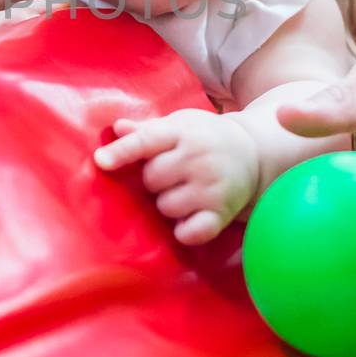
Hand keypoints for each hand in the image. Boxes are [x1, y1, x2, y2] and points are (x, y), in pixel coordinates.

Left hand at [94, 109, 258, 244]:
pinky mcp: (222, 213)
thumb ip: (147, 129)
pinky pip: (192, 232)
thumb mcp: (180, 124)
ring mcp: (211, 187)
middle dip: (152, 180)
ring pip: (165, 207)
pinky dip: (185, 231)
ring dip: (167, 204)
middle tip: (170, 174)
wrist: (254, 152)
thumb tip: (117, 127)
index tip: (101, 161)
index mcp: (182, 133)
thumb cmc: (205, 137)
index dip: (122, 152)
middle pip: (152, 179)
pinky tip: (188, 220)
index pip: (147, 141)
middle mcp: (198, 159)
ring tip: (182, 192)